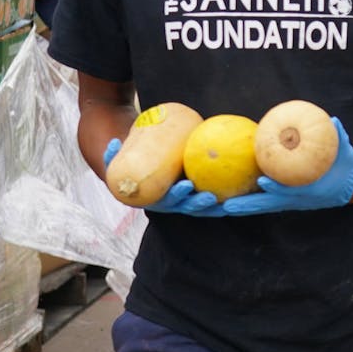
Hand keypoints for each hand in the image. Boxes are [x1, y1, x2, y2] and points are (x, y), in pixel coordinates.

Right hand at [103, 138, 224, 216]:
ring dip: (214, 207)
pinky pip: (213, 202)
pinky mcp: (197, 199)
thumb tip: (114, 142)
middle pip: (187, 207)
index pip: (167, 200)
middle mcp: (171, 204)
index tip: (185, 185)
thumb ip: (114, 156)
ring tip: (226, 200)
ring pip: (202, 208)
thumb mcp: (120, 163)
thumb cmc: (133, 165)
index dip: (177, 195)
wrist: (141, 172)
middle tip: (208, 195)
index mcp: (155, 199)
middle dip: (197, 203)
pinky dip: (225, 200)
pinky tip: (238, 192)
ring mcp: (184, 203)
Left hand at [222, 118, 352, 215]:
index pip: (290, 190)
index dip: (277, 187)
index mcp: (309, 190)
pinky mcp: (283, 200)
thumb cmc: (344, 167)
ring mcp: (287, 201)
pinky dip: (246, 201)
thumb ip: (339, 137)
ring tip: (218, 207)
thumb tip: (332, 120)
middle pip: (267, 204)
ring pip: (260, 206)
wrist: (348, 187)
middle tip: (227, 206)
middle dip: (247, 206)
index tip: (263, 181)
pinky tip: (227, 199)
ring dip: (241, 207)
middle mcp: (295, 199)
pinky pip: (261, 201)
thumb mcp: (344, 152)